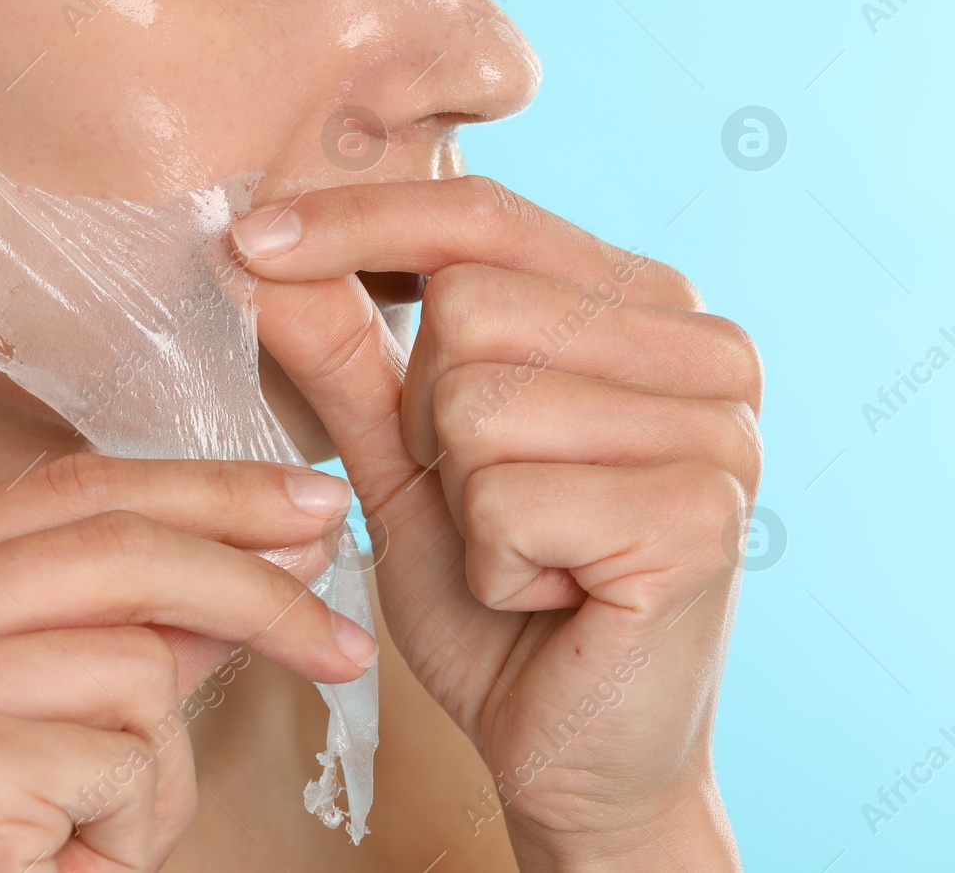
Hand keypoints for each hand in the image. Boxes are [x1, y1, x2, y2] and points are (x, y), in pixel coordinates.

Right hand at [0, 455, 376, 872]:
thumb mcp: (61, 711)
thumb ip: (142, 623)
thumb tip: (272, 547)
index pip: (72, 489)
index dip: (208, 491)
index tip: (307, 504)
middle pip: (117, 547)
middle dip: (255, 586)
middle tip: (344, 633)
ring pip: (134, 665)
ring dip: (152, 771)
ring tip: (83, 834)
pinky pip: (124, 759)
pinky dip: (131, 829)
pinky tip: (61, 862)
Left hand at [235, 176, 757, 870]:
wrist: (572, 754)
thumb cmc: (494, 599)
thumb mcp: (404, 461)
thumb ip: (348, 356)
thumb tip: (265, 249)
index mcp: (648, 307)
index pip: (483, 219)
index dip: (358, 224)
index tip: (251, 240)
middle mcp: (708, 349)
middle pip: (469, 305)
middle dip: (428, 422)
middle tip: (486, 503)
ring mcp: (722, 432)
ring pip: (479, 401)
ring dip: (462, 502)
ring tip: (525, 553)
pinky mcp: (704, 520)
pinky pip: (510, 499)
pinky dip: (494, 567)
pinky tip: (552, 598)